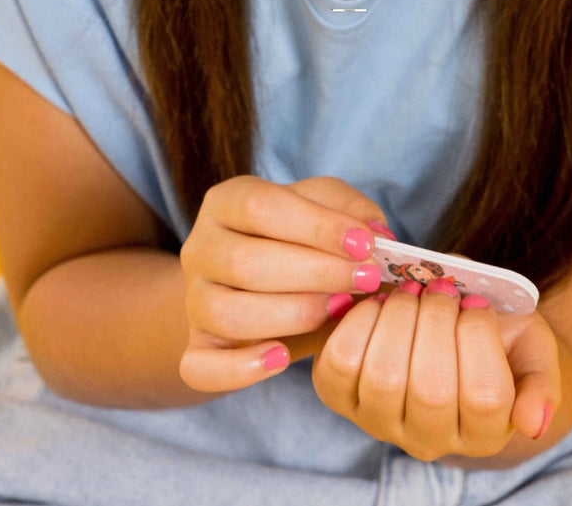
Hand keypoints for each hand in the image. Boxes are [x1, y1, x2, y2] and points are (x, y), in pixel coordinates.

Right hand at [177, 174, 390, 392]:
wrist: (264, 284)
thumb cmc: (301, 238)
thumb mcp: (327, 208)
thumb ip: (353, 211)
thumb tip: (377, 235)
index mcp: (227, 202)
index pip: (260, 207)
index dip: (316, 227)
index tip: (366, 245)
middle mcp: (201, 247)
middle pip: (244, 262)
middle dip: (315, 273)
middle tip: (366, 280)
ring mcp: (194, 300)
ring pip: (226, 313)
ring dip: (291, 314)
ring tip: (338, 309)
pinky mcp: (196, 348)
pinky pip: (201, 368)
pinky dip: (239, 370)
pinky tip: (282, 359)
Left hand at [310, 278, 560, 462]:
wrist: (446, 328)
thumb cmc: (495, 335)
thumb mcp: (533, 349)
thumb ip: (541, 384)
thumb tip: (532, 424)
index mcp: (485, 432)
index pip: (485, 398)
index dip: (478, 337)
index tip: (477, 302)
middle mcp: (430, 440)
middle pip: (431, 390)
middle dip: (436, 320)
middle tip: (442, 290)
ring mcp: (381, 422)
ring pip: (384, 376)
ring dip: (399, 316)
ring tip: (412, 291)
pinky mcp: (340, 397)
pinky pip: (339, 362)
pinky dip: (359, 319)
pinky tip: (381, 301)